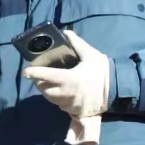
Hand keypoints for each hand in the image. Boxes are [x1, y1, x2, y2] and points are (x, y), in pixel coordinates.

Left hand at [23, 28, 111, 144]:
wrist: (118, 90)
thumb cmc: (102, 71)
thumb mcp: (90, 54)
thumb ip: (76, 43)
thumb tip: (66, 32)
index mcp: (67, 78)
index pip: (44, 76)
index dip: (33, 73)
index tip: (25, 71)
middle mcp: (66, 93)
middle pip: (44, 90)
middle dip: (39, 83)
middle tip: (40, 76)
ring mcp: (70, 104)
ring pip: (51, 99)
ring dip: (48, 91)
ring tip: (49, 84)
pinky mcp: (75, 111)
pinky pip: (61, 106)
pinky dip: (58, 99)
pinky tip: (62, 93)